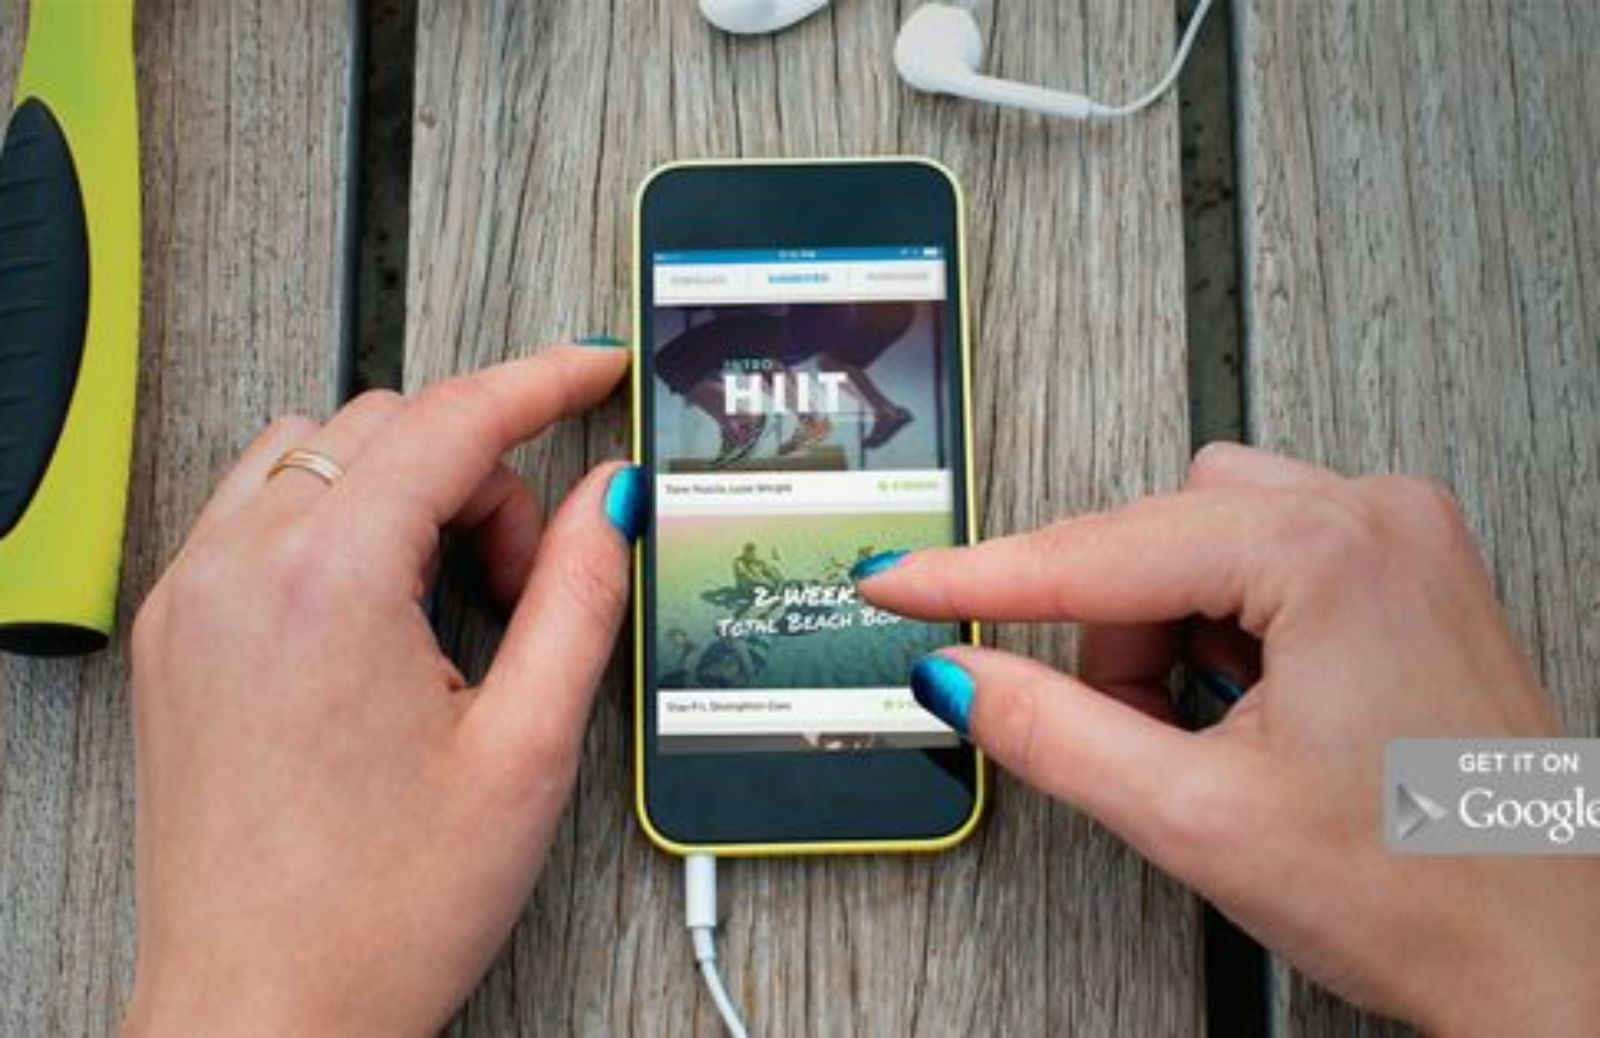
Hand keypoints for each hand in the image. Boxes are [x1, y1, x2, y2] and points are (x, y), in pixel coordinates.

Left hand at [122, 345, 641, 1035]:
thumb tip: (610, 499)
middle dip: (482, 473)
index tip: (591, 368)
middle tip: (528, 580)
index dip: (542, 379)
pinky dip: (337, 518)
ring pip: (316, 452)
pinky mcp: (176, 635)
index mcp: (327, 585)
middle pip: (386, 426)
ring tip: (453, 600)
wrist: (263, 1011)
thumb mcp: (527, 748)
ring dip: (405, 487)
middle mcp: (239, 572)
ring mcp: (193, 600)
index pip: (452, 418)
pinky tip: (383, 609)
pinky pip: (259, 508)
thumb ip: (580, 596)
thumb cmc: (377, 912)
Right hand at [857, 444, 1599, 1035]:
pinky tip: (1244, 708)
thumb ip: (1051, 730)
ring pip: (1197, 538)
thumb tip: (961, 672)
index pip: (1100, 549)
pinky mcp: (1403, 572)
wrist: (1552, 953)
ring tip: (1197, 733)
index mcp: (1331, 553)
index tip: (900, 577)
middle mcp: (1375, 518)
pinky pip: (1260, 557)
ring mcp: (1399, 539)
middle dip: (1106, 635)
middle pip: (1149, 533)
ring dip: (1159, 629)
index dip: (981, 575)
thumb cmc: (1431, 892)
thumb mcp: (1198, 816)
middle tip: (1112, 729)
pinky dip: (1217, 627)